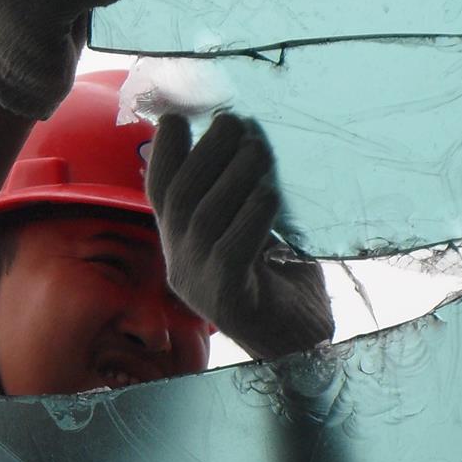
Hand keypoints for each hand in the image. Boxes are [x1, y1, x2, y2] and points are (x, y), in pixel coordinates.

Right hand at [146, 113, 333, 360]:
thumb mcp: (254, 229)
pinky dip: (252, 216)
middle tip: (234, 121)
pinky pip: (233, 250)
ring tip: (259, 147)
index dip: (164, 152)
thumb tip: (246, 134)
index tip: (181, 116)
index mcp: (181, 245)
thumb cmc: (283, 280)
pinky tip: (271, 194)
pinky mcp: (230, 300)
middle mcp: (182, 264)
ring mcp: (202, 285)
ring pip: (206, 219)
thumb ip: (241, 194)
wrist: (302, 345)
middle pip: (181, 198)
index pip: (159, 192)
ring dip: (234, 175)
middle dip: (205, 152)